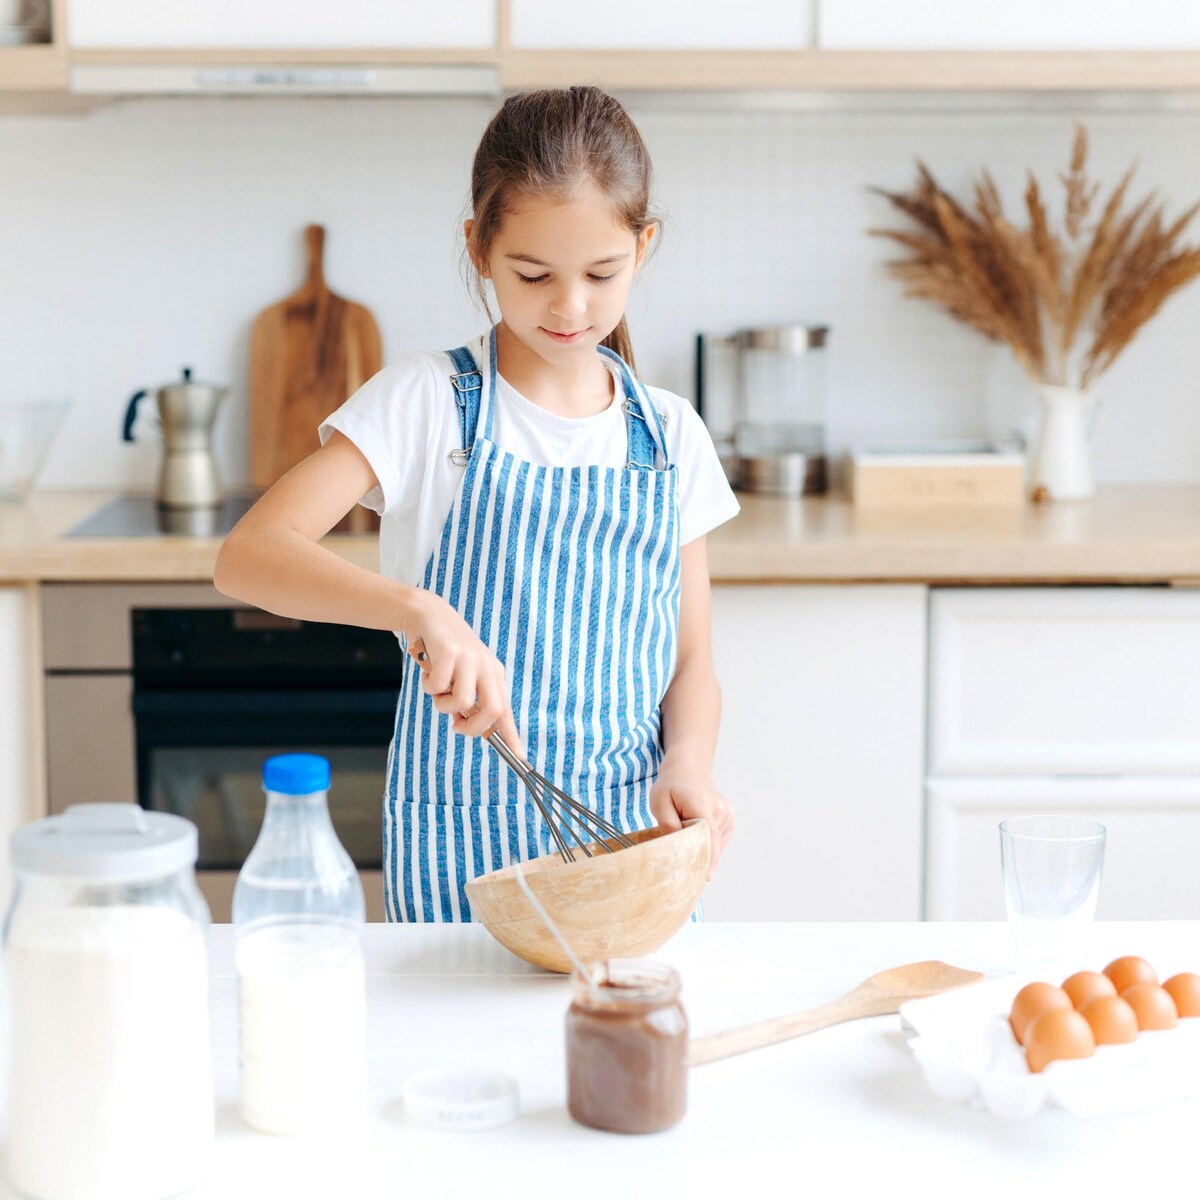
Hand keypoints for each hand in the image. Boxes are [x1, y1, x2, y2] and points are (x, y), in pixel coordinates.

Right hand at [402, 592, 522, 755]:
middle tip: (456, 726)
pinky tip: (427, 670)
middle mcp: (486, 666)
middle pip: (492, 709)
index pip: (505, 709)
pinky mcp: (450, 652)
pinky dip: (428, 686)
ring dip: (442, 705)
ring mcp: (470, 659)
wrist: (429, 614)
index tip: (520, 756)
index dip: (512, 734)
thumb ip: (467, 699)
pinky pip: (438, 686)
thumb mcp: (463, 674)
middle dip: (473, 728)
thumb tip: (465, 726)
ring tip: (435, 688)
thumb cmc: (445, 651)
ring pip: (461, 702)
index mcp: (492, 674)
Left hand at [649, 755, 734, 880]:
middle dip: (700, 856)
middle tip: (686, 869)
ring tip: (686, 830)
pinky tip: (698, 832)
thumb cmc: (671, 786)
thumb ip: (667, 823)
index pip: (709, 836)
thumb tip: (679, 845)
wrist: (688, 770)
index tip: (707, 877)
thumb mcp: (659, 801)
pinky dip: (709, 842)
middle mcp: (719, 809)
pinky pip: (720, 839)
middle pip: (712, 842)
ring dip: (702, 845)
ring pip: (716, 842)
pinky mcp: (730, 818)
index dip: (709, 858)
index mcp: (701, 804)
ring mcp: (727, 813)